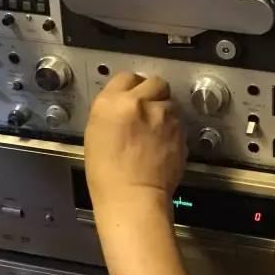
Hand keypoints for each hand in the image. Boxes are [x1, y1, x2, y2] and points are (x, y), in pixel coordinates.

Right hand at [85, 72, 186, 208]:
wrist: (133, 197)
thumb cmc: (108, 175)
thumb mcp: (95, 134)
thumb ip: (112, 110)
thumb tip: (123, 104)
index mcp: (111, 102)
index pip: (125, 76)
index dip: (131, 86)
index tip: (133, 94)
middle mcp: (138, 103)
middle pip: (154, 82)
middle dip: (152, 93)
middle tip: (147, 109)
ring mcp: (162, 115)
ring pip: (169, 101)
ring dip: (164, 110)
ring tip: (155, 130)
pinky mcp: (179, 129)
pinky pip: (178, 120)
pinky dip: (172, 127)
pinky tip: (162, 142)